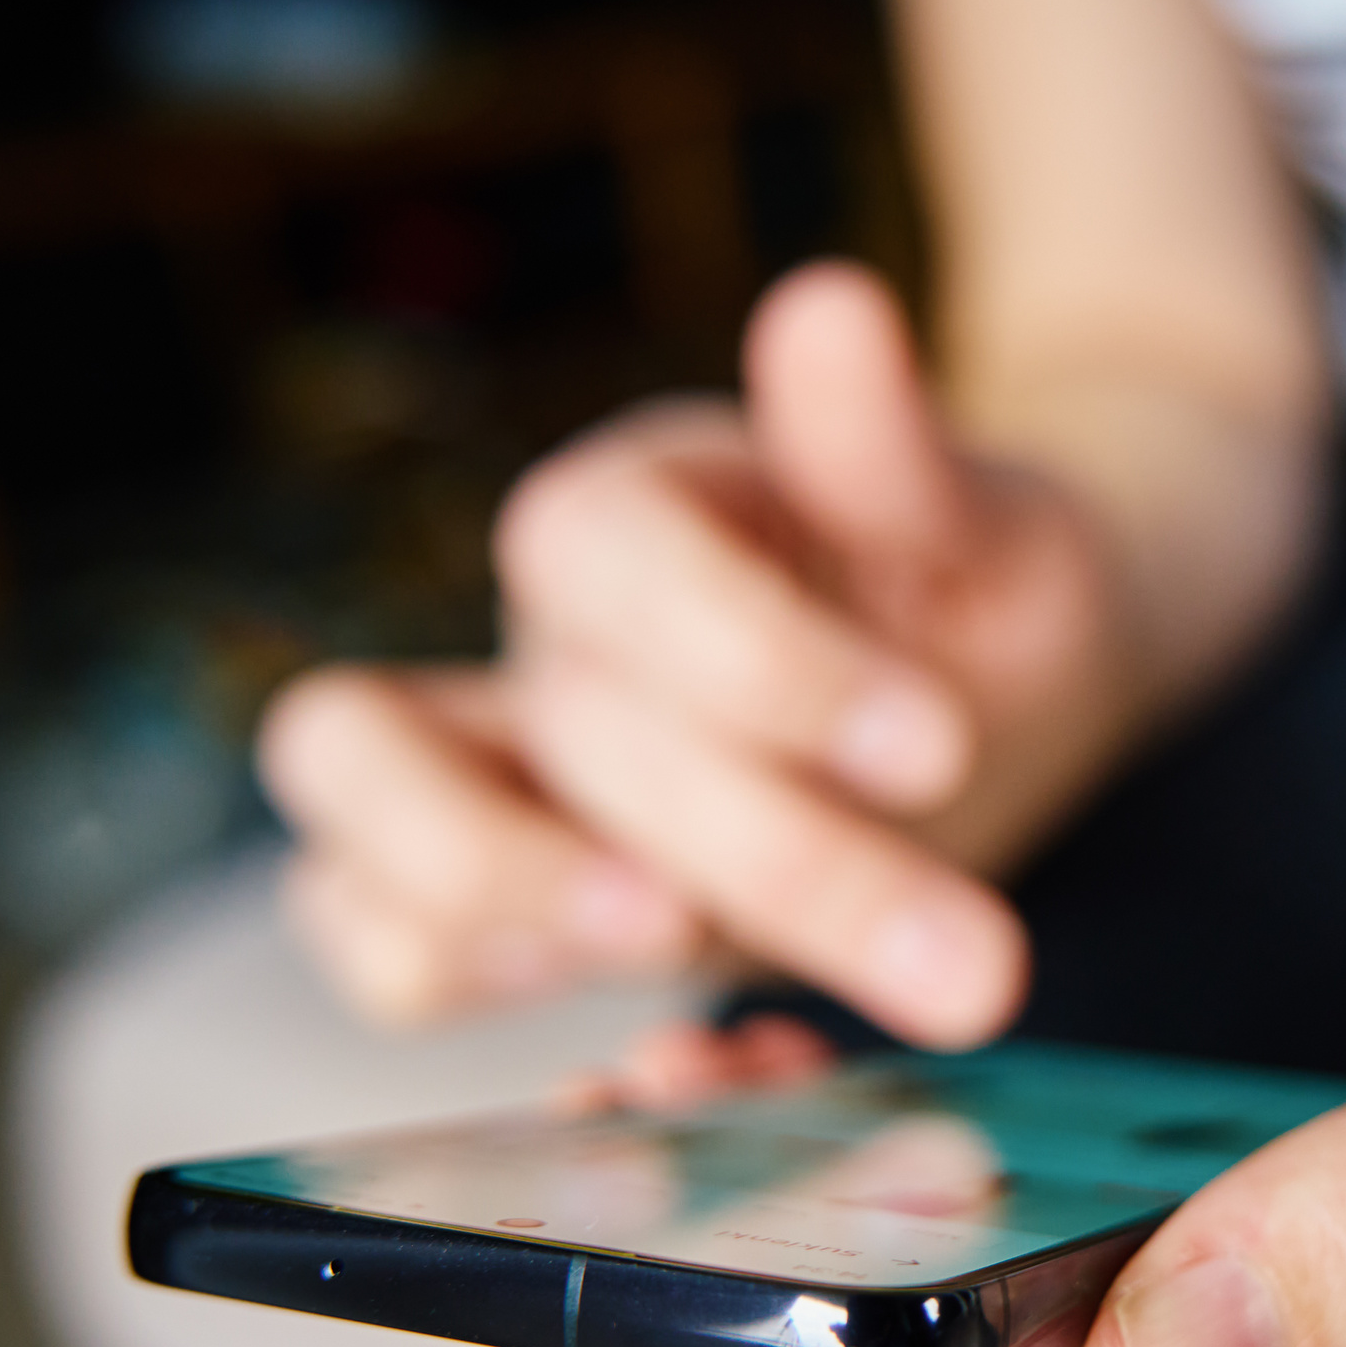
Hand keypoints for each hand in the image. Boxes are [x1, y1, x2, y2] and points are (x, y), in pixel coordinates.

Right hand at [261, 262, 1146, 1037]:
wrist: (994, 681)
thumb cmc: (977, 587)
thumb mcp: (992, 524)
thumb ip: (896, 454)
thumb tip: (830, 308)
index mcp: (646, 503)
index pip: (607, 546)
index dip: (755, 655)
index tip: (936, 750)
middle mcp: (547, 633)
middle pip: (562, 723)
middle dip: (767, 849)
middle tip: (955, 961)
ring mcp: (501, 770)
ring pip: (351, 810)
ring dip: (505, 901)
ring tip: (692, 963)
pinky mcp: (505, 904)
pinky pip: (377, 941)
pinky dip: (459, 991)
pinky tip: (664, 1038)